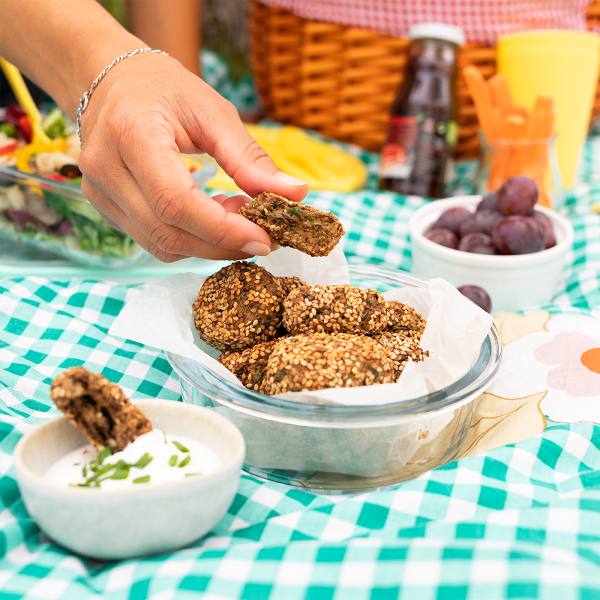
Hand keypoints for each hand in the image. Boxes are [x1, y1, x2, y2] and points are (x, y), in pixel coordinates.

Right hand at [77, 52, 308, 261]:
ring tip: (237, 215)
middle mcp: (105, 168)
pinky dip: (190, 239)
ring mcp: (97, 192)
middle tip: (262, 233)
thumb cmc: (164, 89)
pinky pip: (152, 240)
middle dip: (223, 244)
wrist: (111, 81)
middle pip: (167, 233)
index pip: (176, 202)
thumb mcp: (213, 111)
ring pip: (160, 245)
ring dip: (209, 244)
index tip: (265, 239)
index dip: (223, 230)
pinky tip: (212, 215)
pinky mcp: (103, 207)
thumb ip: (250, 158)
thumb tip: (295, 194)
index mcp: (131, 133)